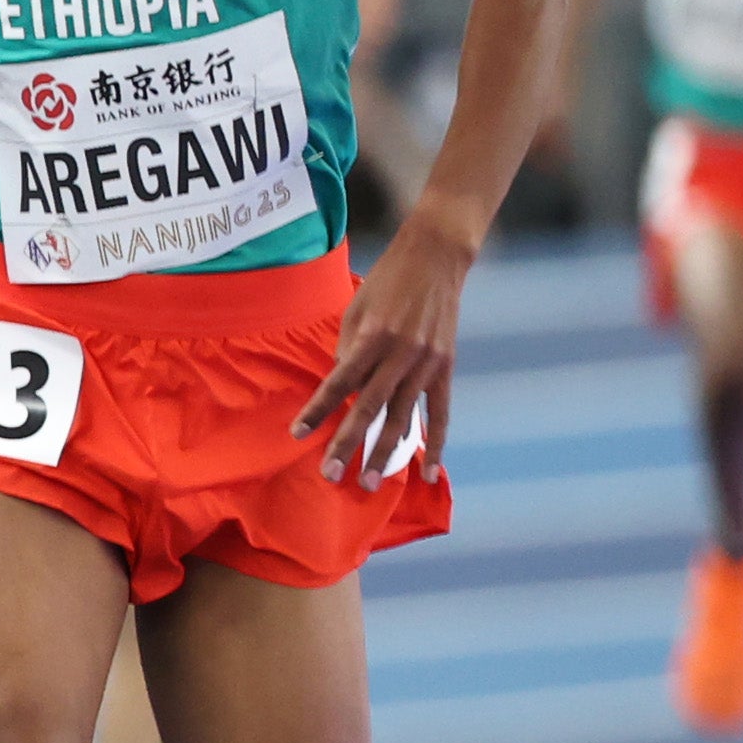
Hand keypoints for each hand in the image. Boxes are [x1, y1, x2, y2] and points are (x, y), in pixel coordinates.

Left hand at [292, 215, 474, 481]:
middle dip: (348, 444)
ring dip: (386, 453)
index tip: (298, 434)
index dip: (318, 410)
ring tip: (369, 483)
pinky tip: (425, 473)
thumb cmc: (386, 283)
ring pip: (403, 418)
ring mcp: (426, 364)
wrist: (435, 260)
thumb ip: (348, 353)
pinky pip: (440, 414)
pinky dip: (435, 445)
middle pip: (369, 408)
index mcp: (372, 337)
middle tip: (330, 474)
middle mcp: (400, 354)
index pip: (339, 383)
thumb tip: (340, 392)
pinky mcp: (445, 368)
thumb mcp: (356, 310)